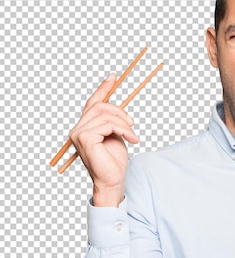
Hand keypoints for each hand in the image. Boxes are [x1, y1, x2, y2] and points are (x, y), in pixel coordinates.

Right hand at [68, 73, 138, 205]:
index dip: (103, 88)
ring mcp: (79, 133)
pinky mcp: (85, 138)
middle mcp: (78, 128)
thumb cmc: (114, 162)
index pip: (92, 102)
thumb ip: (112, 122)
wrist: (112, 181)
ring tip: (133, 136)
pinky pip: (107, 124)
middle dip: (120, 112)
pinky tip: (131, 139)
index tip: (113, 77)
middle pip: (101, 106)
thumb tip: (118, 107)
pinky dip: (123, 130)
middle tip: (132, 125)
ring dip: (124, 124)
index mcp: (84, 127)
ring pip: (106, 115)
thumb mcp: (115, 136)